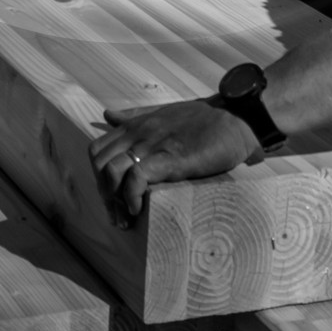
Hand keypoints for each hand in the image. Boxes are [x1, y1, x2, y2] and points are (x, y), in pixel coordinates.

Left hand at [90, 98, 259, 227]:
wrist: (234, 118)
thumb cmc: (202, 119)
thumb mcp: (162, 112)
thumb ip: (134, 115)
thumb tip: (108, 115)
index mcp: (135, 125)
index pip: (96, 151)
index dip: (97, 177)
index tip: (111, 198)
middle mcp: (138, 134)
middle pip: (98, 164)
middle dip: (103, 193)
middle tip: (117, 215)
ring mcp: (152, 145)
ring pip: (110, 170)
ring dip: (113, 200)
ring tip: (127, 218)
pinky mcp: (170, 158)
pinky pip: (136, 177)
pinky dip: (131, 197)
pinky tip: (138, 210)